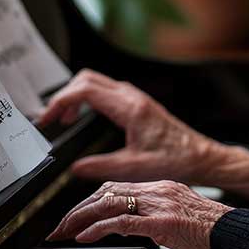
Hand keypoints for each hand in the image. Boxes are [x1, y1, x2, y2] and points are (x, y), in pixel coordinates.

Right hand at [37, 69, 216, 183]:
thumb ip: (100, 167)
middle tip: (51, 118)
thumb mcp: (134, 169)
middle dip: (63, 95)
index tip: (47, 119)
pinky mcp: (136, 102)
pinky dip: (87, 98)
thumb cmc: (176, 160)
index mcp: (129, 108)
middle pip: (86, 79)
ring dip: (75, 96)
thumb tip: (74, 167)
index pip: (84, 91)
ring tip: (63, 119)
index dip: (60, 102)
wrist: (200, 156)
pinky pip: (104, 90)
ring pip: (95, 82)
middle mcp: (131, 96)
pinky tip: (82, 116)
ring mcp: (134, 97)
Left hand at [47, 180, 232, 248]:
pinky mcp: (162, 222)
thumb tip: (150, 237)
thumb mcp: (181, 222)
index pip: (117, 188)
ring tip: (63, 232)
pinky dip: (98, 229)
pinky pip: (121, 222)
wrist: (235, 233)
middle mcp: (157, 190)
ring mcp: (159, 204)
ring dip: (80, 218)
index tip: (75, 216)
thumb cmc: (214, 232)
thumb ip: (163, 225)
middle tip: (60, 226)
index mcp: (161, 187)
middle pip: (107, 192)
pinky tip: (83, 237)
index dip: (91, 201)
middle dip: (78, 209)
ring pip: (108, 203)